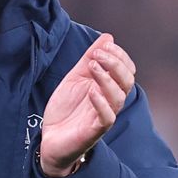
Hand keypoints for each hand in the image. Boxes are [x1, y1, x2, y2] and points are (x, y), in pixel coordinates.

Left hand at [38, 33, 135, 177]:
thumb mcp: (75, 78)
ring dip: (107, 79)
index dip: (120, 56)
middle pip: (127, 82)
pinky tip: (91, 91)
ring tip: (93, 66)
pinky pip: (107, 118)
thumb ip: (89, 59)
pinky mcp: (94, 131)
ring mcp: (103, 116)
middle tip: (97, 55)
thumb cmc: (65, 109)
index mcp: (107, 87)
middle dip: (115, 64)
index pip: (127, 70)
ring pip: (118, 98)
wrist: (49, 139)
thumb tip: (108, 37)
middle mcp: (109, 101)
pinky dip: (101, 103)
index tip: (105, 46)